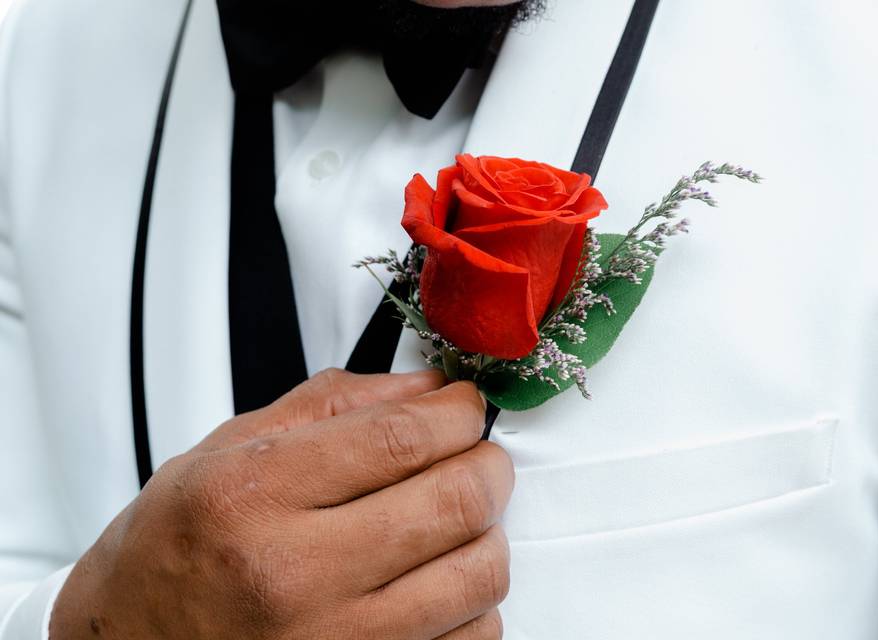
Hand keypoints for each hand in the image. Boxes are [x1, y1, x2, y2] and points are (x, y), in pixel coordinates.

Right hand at [50, 369, 512, 638]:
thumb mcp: (225, 451)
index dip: (457, 412)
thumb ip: (331, 407)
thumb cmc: (171, 553)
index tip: (464, 405)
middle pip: (454, 502)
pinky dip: (475, 601)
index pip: (401, 438)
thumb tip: (424, 386)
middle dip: (489, 465)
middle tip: (479, 455)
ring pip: (476, 574)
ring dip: (489, 532)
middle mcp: (293, 574)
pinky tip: (442, 579)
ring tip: (462, 516)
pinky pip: (470, 639)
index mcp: (254, 496)